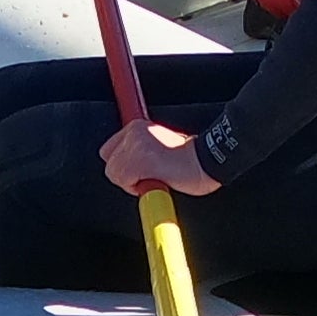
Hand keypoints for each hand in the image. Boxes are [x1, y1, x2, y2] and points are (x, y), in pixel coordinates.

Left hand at [102, 119, 219, 197]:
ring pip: (114, 172)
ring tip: (154, 179)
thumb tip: (128, 166)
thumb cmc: (188, 157)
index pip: (110, 148)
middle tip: (146, 178)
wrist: (207, 159)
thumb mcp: (158, 144)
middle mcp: (134, 132)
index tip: (138, 172)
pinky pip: (124, 181)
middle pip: (109, 161)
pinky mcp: (141, 161)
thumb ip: (140, 150)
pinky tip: (155, 182)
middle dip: (124, 174)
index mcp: (137, 127)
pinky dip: (136, 188)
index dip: (122, 164)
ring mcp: (136, 146)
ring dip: (130, 183)